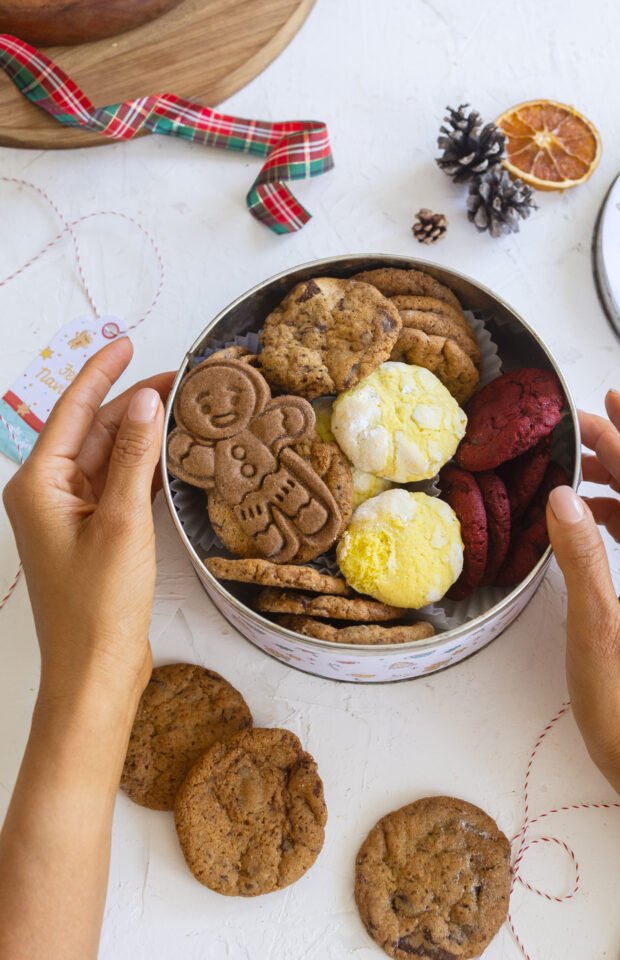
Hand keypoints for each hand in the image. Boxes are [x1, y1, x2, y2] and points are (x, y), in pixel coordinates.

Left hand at [3, 339, 173, 707]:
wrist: (96, 670)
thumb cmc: (99, 605)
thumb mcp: (121, 521)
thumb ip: (133, 456)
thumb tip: (145, 400)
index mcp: (38, 484)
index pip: (71, 410)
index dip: (101, 371)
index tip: (126, 341)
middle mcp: (48, 494)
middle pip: (92, 430)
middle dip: (132, 402)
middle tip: (181, 381)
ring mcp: (71, 515)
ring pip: (108, 457)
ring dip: (141, 435)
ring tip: (184, 411)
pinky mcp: (94, 534)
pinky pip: (118, 486)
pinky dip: (144, 468)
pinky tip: (173, 456)